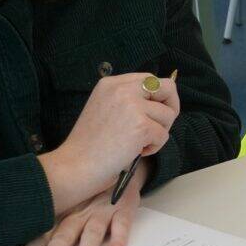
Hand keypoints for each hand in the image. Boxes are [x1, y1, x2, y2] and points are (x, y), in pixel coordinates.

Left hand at [16, 161, 144, 245]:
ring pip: (92, 231)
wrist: (119, 165)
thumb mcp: (68, 204)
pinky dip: (119, 236)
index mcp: (63, 214)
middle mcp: (79, 213)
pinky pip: (122, 222)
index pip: (44, 235)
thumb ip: (52, 227)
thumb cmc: (90, 192)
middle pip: (64, 235)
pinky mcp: (123, 208)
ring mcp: (101, 210)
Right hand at [41, 71, 178, 209]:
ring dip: (158, 133)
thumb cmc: (89, 145)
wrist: (74, 166)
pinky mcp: (141, 126)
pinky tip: (135, 152)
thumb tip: (161, 101)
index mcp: (111, 83)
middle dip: (171, 106)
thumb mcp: (104, 108)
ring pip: (168, 115)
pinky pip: (164, 135)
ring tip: (137, 144)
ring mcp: (132, 106)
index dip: (158, 96)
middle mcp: (122, 89)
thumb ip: (128, 100)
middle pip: (167, 87)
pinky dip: (154, 147)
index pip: (149, 78)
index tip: (154, 112)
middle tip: (159, 125)